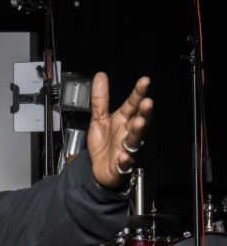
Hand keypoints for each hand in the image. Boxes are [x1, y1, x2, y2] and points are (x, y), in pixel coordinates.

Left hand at [87, 72, 152, 188]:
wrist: (99, 168)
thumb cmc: (104, 144)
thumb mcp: (98, 118)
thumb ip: (100, 99)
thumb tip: (100, 76)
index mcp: (123, 120)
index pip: (132, 104)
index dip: (138, 93)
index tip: (144, 81)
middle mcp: (127, 132)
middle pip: (139, 120)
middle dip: (144, 112)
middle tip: (147, 102)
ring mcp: (126, 148)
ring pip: (135, 139)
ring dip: (137, 131)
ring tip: (138, 123)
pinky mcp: (121, 165)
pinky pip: (125, 162)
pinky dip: (125, 160)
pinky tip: (123, 156)